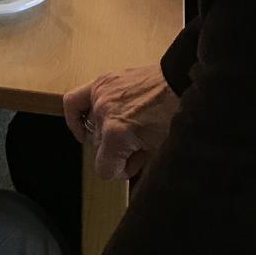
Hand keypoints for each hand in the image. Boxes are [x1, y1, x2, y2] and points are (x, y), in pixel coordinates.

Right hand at [64, 64, 178, 180]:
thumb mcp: (158, 148)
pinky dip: (76, 115)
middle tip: (131, 150)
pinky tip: (84, 122)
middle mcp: (103, 113)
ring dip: (102, 134)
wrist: (180, 82)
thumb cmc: (174, 114)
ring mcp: (100, 95)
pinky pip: (75, 100)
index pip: (103, 168)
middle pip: (97, 148)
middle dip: (114, 152)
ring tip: (118, 133)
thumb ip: (136, 162)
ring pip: (89, 128)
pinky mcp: (101, 82)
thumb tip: (126, 166)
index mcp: (116, 133)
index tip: (130, 167)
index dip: (117, 172)